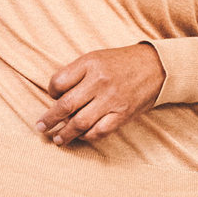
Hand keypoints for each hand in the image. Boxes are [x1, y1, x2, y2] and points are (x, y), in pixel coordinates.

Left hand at [36, 44, 165, 145]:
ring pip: (80, 123)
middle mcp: (99, 82)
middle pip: (65, 106)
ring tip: (57, 139)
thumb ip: (76, 73)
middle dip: (50, 119)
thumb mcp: (96, 57)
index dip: (51, 92)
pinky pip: (99, 131)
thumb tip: (57, 96)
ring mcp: (111, 100)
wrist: (157, 67)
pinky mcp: (122, 114)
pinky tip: (81, 137)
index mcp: (90, 63)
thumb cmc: (122, 62)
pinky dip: (87, 137)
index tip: (53, 96)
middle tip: (41, 127)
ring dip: (65, 134)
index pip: (58, 82)